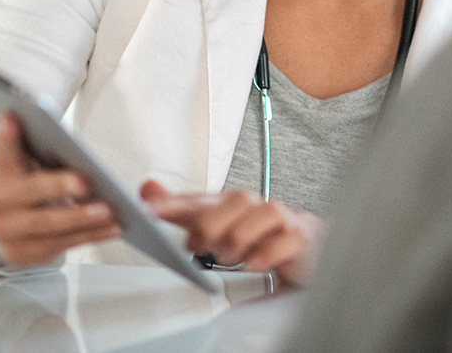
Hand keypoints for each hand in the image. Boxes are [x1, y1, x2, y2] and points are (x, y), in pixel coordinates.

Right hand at [0, 114, 121, 265]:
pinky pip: (63, 244)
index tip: (13, 117)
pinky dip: (91, 235)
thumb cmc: (32, 181)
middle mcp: (0, 202)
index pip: (4, 151)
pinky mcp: (25, 253)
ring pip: (48, 225)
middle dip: (58, 186)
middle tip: (86, 181)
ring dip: (81, 218)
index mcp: (2, 172)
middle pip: (30, 192)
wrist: (12, 226)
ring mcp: (10, 231)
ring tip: (108, 210)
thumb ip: (37, 143)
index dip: (7, 137)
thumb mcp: (30, 161)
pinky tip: (114, 226)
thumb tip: (41, 123)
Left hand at [140, 180, 325, 285]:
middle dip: (213, 221)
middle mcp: (255, 207)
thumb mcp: (213, 222)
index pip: (199, 199)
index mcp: (230, 204)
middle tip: (195, 244)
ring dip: (242, 234)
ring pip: (265, 213)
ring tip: (226, 253)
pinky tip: (254, 263)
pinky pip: (289, 238)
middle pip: (236, 200)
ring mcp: (280, 221)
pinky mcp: (299, 238)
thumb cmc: (255, 233)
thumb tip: (148, 188)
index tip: (148, 211)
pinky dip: (270, 251)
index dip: (173, 203)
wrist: (303, 242)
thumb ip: (180, 209)